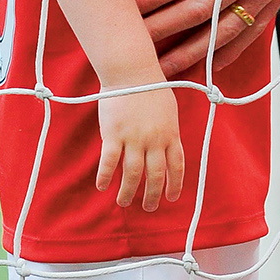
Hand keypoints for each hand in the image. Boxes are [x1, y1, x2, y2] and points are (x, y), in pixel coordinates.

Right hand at [95, 75, 184, 210]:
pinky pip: (109, 162)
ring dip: (128, 191)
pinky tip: (102, 186)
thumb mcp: (169, 111)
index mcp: (171, 134)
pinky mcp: (113, 134)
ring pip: (133, 173)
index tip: (171, 198)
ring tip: (124, 202)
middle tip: (148, 207)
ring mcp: (134, 138)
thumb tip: (167, 150)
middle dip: (152, 195)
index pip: (176, 166)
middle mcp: (154, 140)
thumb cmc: (151, 88)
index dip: (174, 184)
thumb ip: (168, 132)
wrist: (132, 71)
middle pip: (155, 175)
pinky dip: (106, 176)